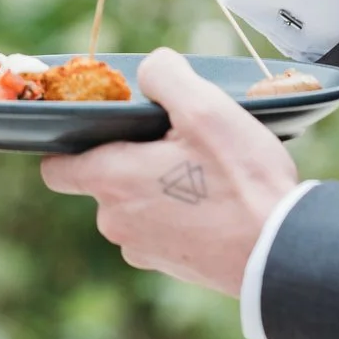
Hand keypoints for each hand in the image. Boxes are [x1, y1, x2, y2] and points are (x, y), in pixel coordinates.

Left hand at [39, 48, 300, 295]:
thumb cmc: (241, 181)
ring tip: (204, 171)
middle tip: (177, 142)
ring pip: (135, 206)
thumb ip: (165, 76)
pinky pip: (161, 230)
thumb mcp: (205, 107)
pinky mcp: (172, 267)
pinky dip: (179, 214)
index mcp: (111, 181)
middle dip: (131, 159)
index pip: (56, 167)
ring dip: (157, 187)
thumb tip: (150, 70)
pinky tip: (215, 201)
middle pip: (104, 181)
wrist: (282, 251)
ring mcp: (143, 250)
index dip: (71, 145)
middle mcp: (115, 222)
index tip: (103, 128)